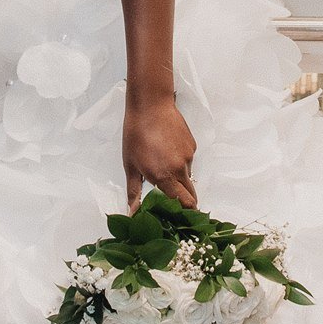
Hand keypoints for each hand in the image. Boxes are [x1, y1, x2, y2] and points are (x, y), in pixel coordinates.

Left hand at [124, 93, 196, 210]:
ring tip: (163, 167)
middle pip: (191, 195)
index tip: (177, 218)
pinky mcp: (192, 145)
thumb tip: (132, 213)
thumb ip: (134, 192)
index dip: (183, 213)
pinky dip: (181, 162)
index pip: (184, 204)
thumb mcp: (130, 165)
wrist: (150, 105)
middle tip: (173, 203)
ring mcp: (188, 156)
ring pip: (188, 176)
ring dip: (179, 179)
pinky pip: (189, 161)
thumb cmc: (136, 134)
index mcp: (165, 176)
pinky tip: (168, 152)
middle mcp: (180, 168)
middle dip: (185, 202)